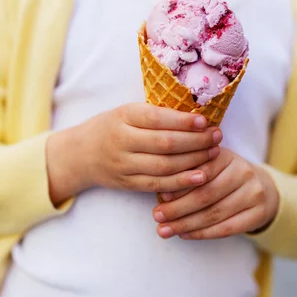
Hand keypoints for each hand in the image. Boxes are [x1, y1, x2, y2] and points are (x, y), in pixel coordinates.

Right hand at [46, 103, 221, 204]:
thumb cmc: (110, 127)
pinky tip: (200, 176)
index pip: (158, 118)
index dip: (184, 122)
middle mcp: (122, 140)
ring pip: (164, 166)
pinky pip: (158, 184)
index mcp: (123, 116)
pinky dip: (181, 182)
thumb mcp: (126, 112)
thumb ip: (154, 114)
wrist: (79, 154)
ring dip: (193, 161)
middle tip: (217, 137)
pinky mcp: (128, 184)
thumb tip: (195, 116)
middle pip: (165, 144)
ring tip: (213, 153)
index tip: (205, 121)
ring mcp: (124, 165)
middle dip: (196, 141)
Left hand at [152, 147, 278, 239]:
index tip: (160, 196)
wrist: (259, 188)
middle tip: (157, 216)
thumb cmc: (221, 176)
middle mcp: (243, 171)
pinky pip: (227, 228)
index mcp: (226, 155)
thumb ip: (187, 174)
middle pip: (206, 194)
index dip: (179, 186)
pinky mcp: (259, 213)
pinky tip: (185, 235)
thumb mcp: (207, 166)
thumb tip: (162, 193)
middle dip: (178, 208)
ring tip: (165, 230)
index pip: (201, 171)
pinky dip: (203, 233)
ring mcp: (254, 193)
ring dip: (186, 224)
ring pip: (215, 213)